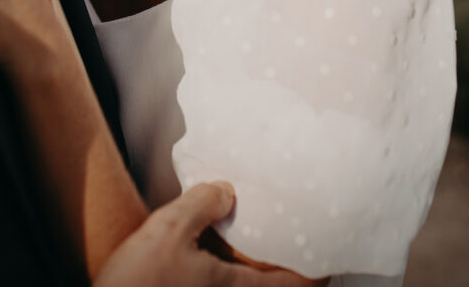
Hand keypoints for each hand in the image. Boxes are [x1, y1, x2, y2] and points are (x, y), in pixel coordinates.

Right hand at [95, 182, 318, 286]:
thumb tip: (228, 191)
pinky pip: (220, 285)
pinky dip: (226, 272)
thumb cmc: (138, 284)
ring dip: (254, 271)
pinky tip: (213, 252)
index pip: (288, 286)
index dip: (313, 276)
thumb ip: (203, 204)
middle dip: (285, 273)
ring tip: (258, 248)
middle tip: (299, 250)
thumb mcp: (171, 228)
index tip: (329, 264)